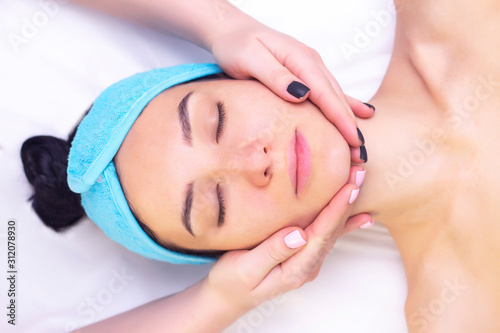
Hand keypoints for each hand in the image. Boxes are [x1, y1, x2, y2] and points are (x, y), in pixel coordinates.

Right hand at [203, 165, 371, 313]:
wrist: (226, 298)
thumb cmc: (230, 283)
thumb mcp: (245, 270)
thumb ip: (272, 252)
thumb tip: (298, 234)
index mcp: (295, 270)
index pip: (321, 235)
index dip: (336, 210)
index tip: (350, 188)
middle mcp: (306, 266)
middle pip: (332, 230)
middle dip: (347, 202)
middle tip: (360, 173)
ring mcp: (305, 262)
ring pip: (331, 231)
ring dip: (345, 207)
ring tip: (358, 183)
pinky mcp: (300, 255)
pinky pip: (324, 235)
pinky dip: (341, 221)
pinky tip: (360, 217)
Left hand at [208, 7, 373, 162]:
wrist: (231, 29)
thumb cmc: (236, 44)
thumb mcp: (250, 57)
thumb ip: (275, 75)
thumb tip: (301, 94)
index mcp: (299, 59)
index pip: (325, 93)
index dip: (341, 118)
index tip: (353, 139)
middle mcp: (311, 61)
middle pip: (336, 97)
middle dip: (350, 125)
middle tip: (360, 154)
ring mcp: (310, 66)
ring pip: (336, 96)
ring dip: (349, 120)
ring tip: (360, 145)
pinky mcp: (306, 71)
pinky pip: (329, 90)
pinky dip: (346, 103)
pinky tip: (363, 113)